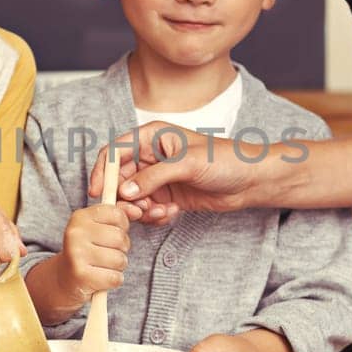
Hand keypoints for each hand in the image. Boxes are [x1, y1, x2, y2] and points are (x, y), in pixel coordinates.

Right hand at [52, 204, 129, 302]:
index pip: (117, 214)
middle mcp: (76, 233)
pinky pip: (115, 278)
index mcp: (80, 217)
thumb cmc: (87, 251)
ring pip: (119, 259)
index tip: (113, 233)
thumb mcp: (98, 228)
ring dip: (118, 266)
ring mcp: (77, 255)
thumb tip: (138, 211)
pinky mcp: (81, 276)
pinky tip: (101, 278)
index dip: (122, 226)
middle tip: (109, 253)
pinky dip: (114, 280)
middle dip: (122, 249)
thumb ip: (118, 216)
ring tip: (104, 266)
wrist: (64, 279)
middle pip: (120, 238)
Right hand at [91, 124, 268, 224]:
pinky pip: (148, 209)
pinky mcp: (167, 196)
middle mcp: (151, 156)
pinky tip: (172, 213)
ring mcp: (159, 178)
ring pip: (132, 198)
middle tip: (135, 212)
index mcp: (152, 136)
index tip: (99, 192)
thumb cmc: (226, 160)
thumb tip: (124, 190)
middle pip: (120, 179)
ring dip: (141, 209)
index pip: (115, 151)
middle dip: (124, 198)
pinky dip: (154, 215)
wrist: (251, 180)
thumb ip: (153, 176)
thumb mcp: (187, 164)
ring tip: (161, 211)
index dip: (103, 171)